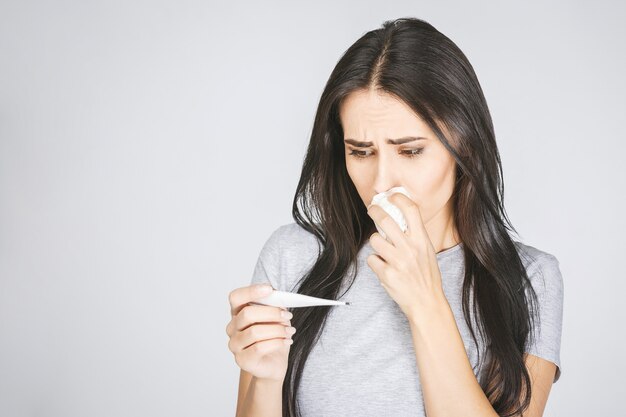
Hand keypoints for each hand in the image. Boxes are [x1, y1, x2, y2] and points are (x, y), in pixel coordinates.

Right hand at [226, 284, 295, 381]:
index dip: (251, 291)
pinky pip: (259, 348)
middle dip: (271, 313)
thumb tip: (278, 297)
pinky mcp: (242, 360)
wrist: (274, 364)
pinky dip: (277, 342)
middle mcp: (232, 328)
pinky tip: (287, 340)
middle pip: (247, 314)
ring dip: (277, 329)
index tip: (270, 289)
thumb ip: (273, 307)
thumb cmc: (273, 338)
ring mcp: (235, 345)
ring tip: (290, 330)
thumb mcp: (276, 319)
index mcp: (237, 313)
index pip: (236, 297)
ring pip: (255, 332)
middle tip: (288, 315)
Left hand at [366, 192, 447, 319]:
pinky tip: (384, 267)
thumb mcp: (427, 251)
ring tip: (383, 250)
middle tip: (372, 209)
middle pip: (386, 220)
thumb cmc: (426, 276)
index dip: (398, 198)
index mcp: (422, 240)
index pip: (411, 210)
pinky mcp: (387, 274)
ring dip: (376, 243)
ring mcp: (398, 261)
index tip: (391, 196)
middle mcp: (410, 248)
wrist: (427, 302)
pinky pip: (372, 259)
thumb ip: (414, 235)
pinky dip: (375, 262)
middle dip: (375, 210)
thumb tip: (400, 216)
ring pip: (375, 239)